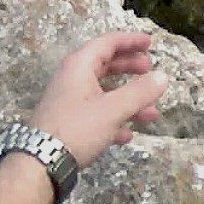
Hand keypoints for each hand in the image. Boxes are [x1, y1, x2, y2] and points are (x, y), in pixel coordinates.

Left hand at [28, 33, 167, 164]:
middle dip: (130, 68)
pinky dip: (114, 119)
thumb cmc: (77, 129)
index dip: (130, 40)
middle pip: (105, 65)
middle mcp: (73, 79)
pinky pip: (96, 113)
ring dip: (129, 100)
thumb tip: (163, 76)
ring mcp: (69, 101)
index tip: (150, 42)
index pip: (107, 43)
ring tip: (151, 112)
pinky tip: (128, 134)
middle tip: (150, 70)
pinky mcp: (69, 122)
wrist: (40, 163)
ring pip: (104, 92)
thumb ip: (140, 92)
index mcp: (79, 66)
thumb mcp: (112, 109)